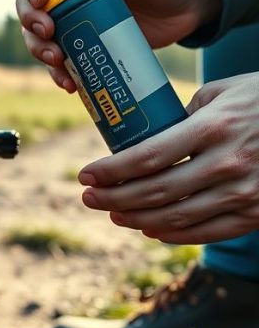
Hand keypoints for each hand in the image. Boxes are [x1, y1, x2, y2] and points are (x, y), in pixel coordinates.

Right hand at [15, 0, 220, 91]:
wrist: (191, 8)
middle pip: (29, 7)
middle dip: (31, 22)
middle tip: (48, 32)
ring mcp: (74, 24)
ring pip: (38, 37)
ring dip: (39, 50)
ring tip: (57, 60)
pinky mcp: (86, 48)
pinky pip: (61, 63)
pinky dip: (59, 74)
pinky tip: (69, 82)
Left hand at [78, 72, 258, 243]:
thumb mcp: (222, 93)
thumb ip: (183, 115)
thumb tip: (145, 138)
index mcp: (214, 127)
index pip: (148, 156)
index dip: (111, 170)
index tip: (85, 174)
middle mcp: (227, 163)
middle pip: (156, 190)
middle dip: (114, 197)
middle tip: (88, 196)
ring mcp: (245, 192)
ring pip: (177, 216)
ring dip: (137, 218)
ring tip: (113, 212)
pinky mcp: (257, 213)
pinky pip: (207, 232)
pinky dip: (174, 234)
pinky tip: (149, 229)